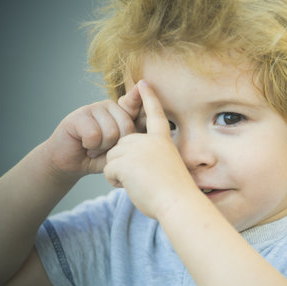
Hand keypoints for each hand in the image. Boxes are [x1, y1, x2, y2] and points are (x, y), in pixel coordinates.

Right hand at [43, 85, 142, 179]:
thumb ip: (132, 140)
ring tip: (95, 147)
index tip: (143, 83)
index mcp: (122, 113)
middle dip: (117, 145)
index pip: (135, 105)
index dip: (139, 97)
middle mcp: (110, 106)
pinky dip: (91, 147)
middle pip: (127, 126)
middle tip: (105, 148)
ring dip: (102, 148)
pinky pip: (94, 135)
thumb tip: (146, 128)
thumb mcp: (119, 150)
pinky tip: (85, 145)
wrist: (71, 163)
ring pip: (111, 132)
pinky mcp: (79, 115)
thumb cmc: (99, 157)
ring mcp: (94, 108)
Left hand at [103, 80, 198, 218]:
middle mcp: (149, 140)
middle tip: (142, 178)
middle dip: (123, 161)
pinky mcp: (125, 161)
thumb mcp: (168, 168)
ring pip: (112, 157)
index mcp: (162, 140)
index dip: (148, 98)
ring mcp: (137, 149)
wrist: (178, 202)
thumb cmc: (176, 193)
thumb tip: (136, 166)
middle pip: (121, 144)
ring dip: (119, 173)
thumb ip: (153, 159)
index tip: (143, 83)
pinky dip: (115, 181)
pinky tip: (132, 186)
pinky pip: (109, 169)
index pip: (154, 114)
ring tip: (139, 183)